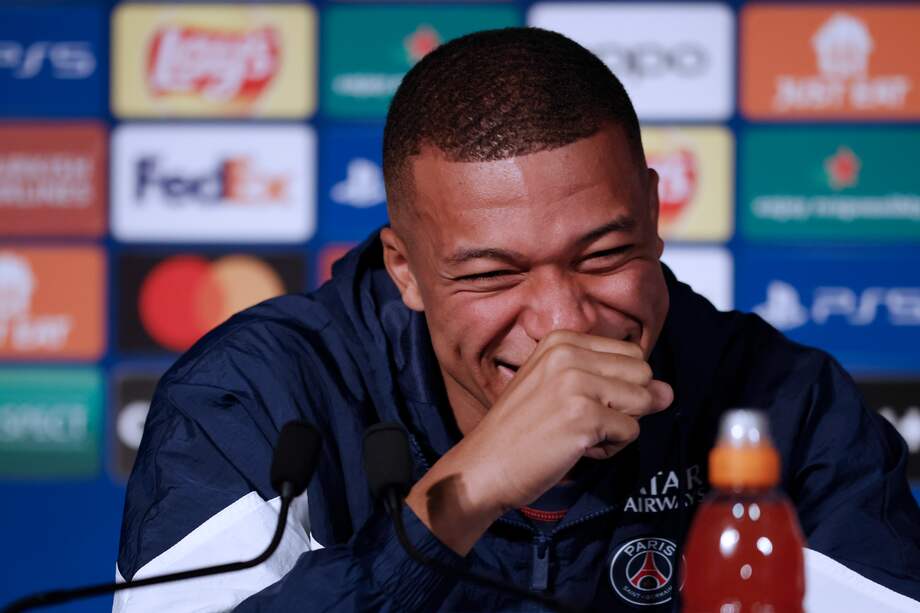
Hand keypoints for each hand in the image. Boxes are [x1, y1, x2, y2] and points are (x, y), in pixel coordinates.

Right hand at [406, 330, 672, 553]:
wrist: (484, 466)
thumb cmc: (520, 431)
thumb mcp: (558, 388)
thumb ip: (612, 382)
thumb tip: (669, 391)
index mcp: (561, 340)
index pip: (630, 354)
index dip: (617, 387)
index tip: (579, 403)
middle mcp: (569, 354)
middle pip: (642, 374)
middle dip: (625, 404)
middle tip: (583, 421)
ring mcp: (576, 383)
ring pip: (642, 401)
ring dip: (619, 427)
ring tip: (580, 434)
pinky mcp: (583, 416)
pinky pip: (631, 431)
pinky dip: (610, 448)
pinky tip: (576, 449)